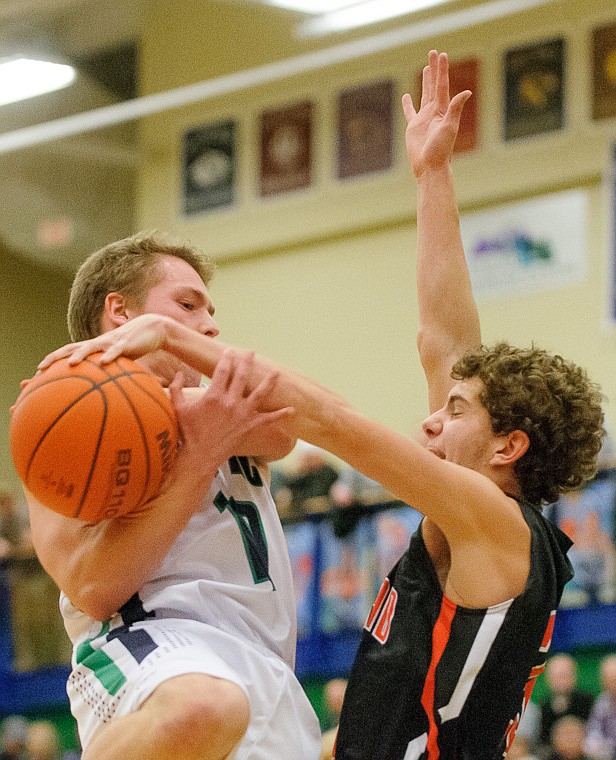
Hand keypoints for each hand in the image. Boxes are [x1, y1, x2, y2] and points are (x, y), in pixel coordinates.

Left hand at [37, 313, 172, 369]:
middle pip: (70, 348)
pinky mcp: (125, 344)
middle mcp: (97, 343)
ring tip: (70, 363)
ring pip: (90, 347)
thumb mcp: (118, 361)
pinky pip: (116, 350)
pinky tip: (104, 363)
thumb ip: (109, 373)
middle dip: (54, 358)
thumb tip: (100, 392)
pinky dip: (109, 356)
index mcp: (93, 348)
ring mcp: (110, 342)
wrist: (152, 329)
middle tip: (40, 369)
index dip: (51, 362)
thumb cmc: (133, 347)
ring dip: (79, 354)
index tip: (36, 374)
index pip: (66, 353)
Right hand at [168, 349, 295, 481]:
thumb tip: (177, 373)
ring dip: (269, 382)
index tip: (229, 351)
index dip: (226, 359)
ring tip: (277, 372)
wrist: (200, 456)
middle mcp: (230, 402)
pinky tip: (292, 409)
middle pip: (241, 376)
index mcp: (214, 396)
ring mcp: (242, 414)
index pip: (222, 371)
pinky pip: (268, 419)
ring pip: (260, 393)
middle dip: (246, 362)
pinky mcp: (250, 426)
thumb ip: (176, 389)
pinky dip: (281, 415)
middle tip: (250, 352)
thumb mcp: (178, 408)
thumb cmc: (188, 432)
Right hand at [402, 50, 470, 177]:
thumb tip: (467, 92)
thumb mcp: (449, 128)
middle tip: (433, 52)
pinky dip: (408, 104)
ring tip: (426, 68)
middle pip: (434, 85)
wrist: (430, 167)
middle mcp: (434, 111)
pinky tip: (406, 96)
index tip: (441, 54)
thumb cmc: (441, 150)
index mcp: (442, 110)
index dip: (442, 70)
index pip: (442, 85)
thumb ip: (455, 109)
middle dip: (434, 69)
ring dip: (425, 81)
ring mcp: (423, 118)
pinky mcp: (414, 127)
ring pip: (424, 94)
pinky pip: (410, 111)